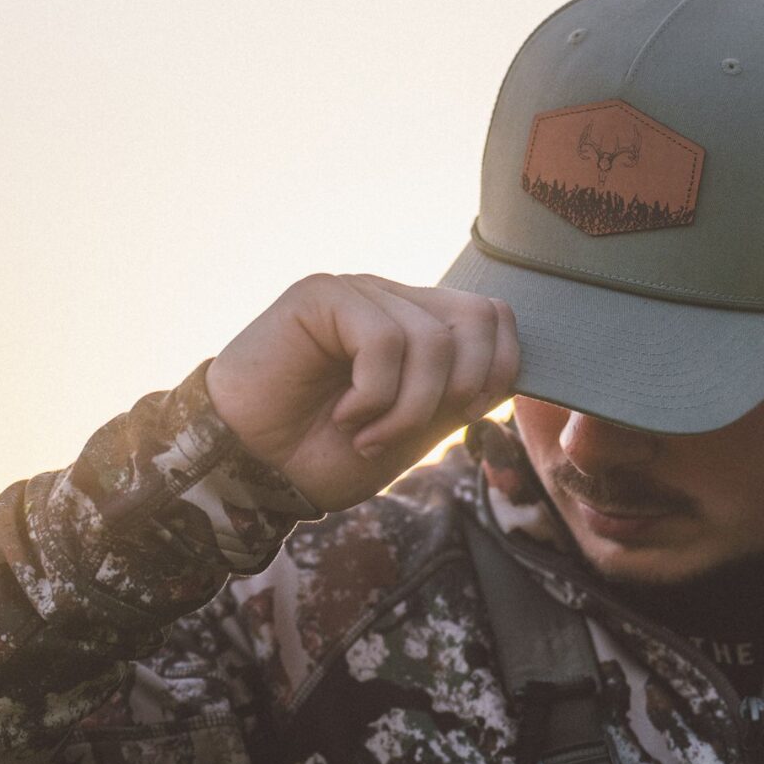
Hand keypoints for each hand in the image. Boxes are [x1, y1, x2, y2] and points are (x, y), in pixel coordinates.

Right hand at [205, 274, 521, 511]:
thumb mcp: (413, 430)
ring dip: (405, 409)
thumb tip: (510, 374)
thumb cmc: (324, 454)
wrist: (254, 470)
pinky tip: (342, 414)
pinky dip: (372, 396)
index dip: (498, 370)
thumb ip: (457, 395)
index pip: (495, 319)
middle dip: (461, 389)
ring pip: (432, 340)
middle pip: (480, 318)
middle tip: (411, 429)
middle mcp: (394, 300)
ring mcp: (360, 293)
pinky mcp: (323, 296)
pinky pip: (384, 341)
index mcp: (419, 325)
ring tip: (365, 432)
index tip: (461, 418)